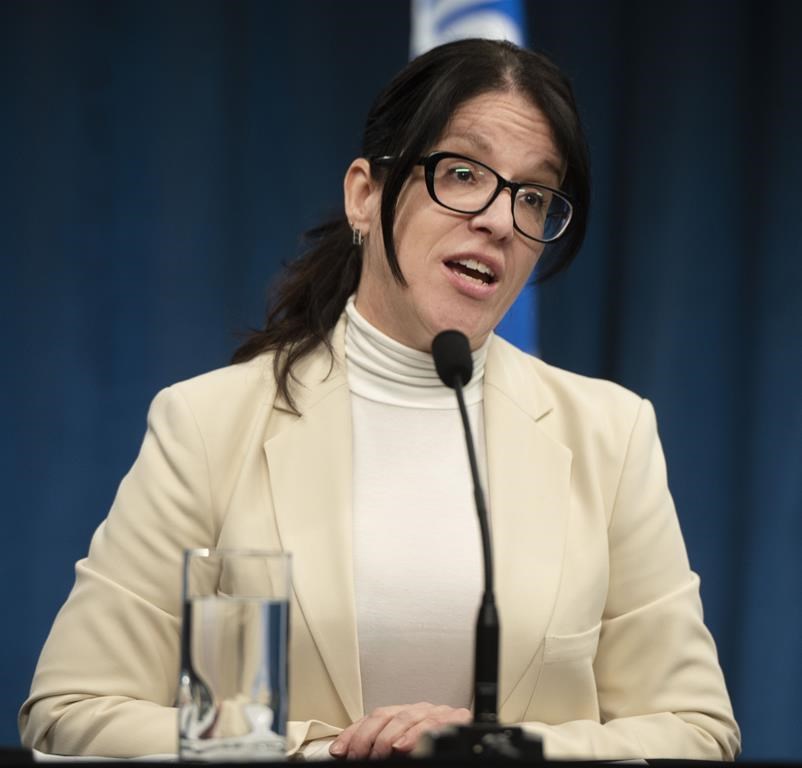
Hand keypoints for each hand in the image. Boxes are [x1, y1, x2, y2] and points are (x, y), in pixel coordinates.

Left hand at [329, 702, 470, 758]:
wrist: (472, 746)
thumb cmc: (432, 745)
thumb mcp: (404, 746)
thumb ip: (381, 747)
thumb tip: (346, 754)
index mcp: (404, 714)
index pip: (373, 718)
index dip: (354, 734)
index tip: (339, 752)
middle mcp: (419, 710)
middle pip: (387, 716)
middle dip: (369, 739)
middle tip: (360, 758)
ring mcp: (438, 713)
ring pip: (408, 717)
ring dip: (390, 737)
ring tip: (381, 752)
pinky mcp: (458, 719)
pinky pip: (436, 723)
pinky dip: (419, 734)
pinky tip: (406, 745)